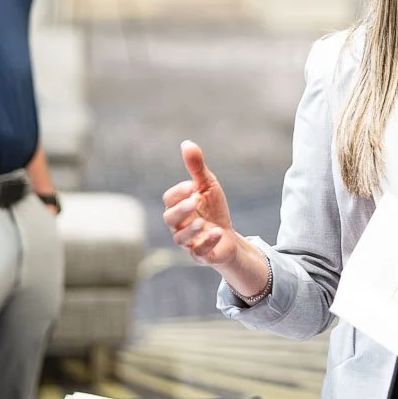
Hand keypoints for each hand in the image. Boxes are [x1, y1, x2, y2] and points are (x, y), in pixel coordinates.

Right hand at [162, 141, 239, 268]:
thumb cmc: (213, 209)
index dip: (179, 192)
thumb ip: (196, 168)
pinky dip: (207, 242)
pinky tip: (217, 233)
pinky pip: (199, 252)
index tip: (193, 186)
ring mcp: (189, 242)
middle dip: (181, 209)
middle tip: (196, 201)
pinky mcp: (201, 255)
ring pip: (180, 238)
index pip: (169, 199)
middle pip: (169, 218)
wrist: (228, 236)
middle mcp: (178, 225)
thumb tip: (186, 143)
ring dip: (191, 229)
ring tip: (203, 221)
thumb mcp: (208, 186)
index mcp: (178, 207)